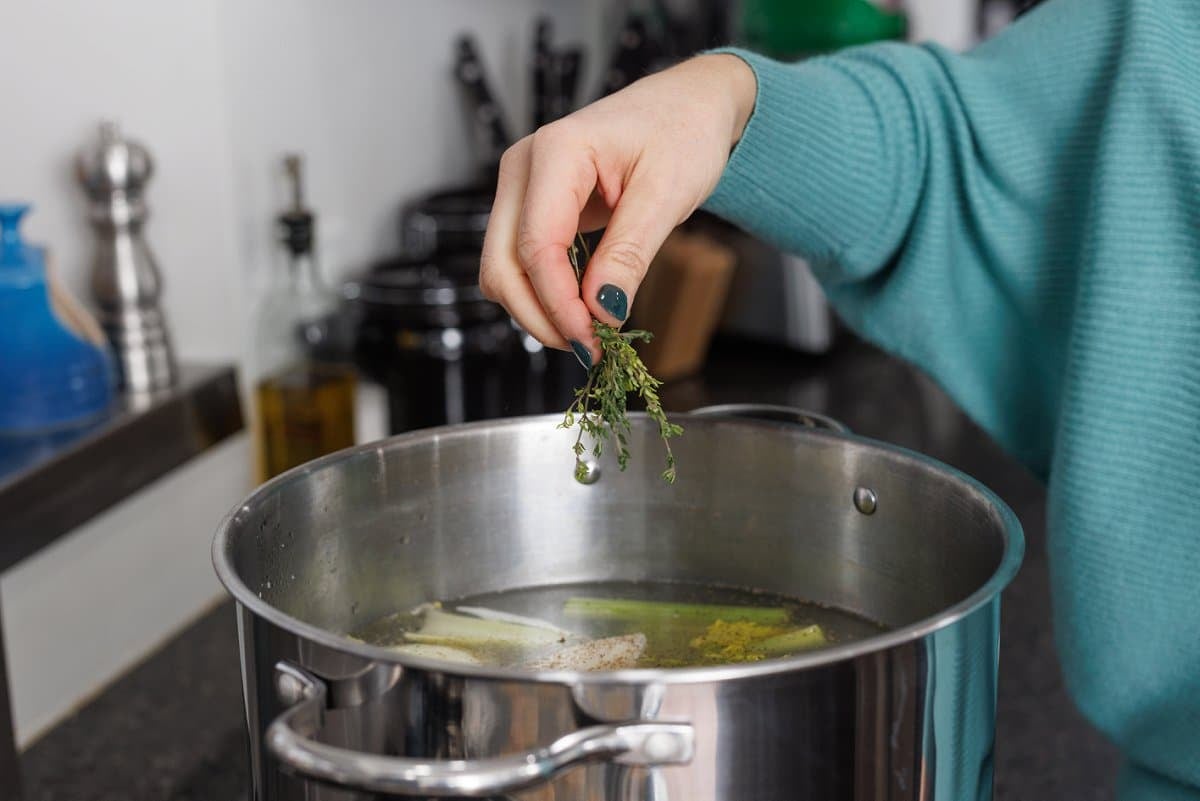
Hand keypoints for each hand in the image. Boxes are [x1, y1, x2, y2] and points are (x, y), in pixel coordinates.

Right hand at [479, 54, 755, 364]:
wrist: (688, 105)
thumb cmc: (683, 132)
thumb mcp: (666, 195)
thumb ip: (628, 254)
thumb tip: (601, 311)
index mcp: (556, 152)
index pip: (537, 247)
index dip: (558, 304)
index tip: (591, 342)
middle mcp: (524, 166)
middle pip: (503, 264)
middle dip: (540, 316)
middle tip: (588, 350)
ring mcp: (522, 186)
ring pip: (503, 268)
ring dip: (538, 309)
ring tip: (589, 333)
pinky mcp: (531, 205)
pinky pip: (520, 261)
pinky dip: (544, 292)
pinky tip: (581, 308)